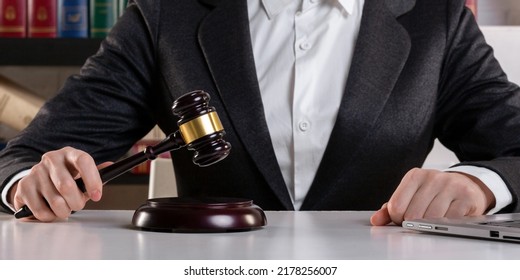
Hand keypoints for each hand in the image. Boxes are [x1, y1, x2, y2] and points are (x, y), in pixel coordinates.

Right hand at [8, 147, 110, 221]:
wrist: (38, 181)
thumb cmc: (66, 178)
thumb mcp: (82, 174)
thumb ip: (97, 173)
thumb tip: (110, 167)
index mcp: (70, 154)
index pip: (83, 161)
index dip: (92, 180)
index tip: (97, 196)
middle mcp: (51, 159)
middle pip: (67, 186)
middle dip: (77, 202)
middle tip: (78, 205)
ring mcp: (35, 172)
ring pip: (55, 201)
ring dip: (64, 211)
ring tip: (65, 208)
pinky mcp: (24, 187)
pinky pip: (41, 210)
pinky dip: (50, 216)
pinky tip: (52, 210)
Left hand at [370, 168, 495, 225]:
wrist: (467, 186)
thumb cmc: (435, 193)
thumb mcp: (411, 195)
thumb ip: (391, 207)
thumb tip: (376, 220)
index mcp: (415, 176)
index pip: (396, 206)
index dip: (398, 219)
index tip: (404, 219)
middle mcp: (433, 177)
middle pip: (413, 215)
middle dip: (414, 224)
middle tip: (420, 222)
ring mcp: (451, 186)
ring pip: (431, 219)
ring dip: (431, 226)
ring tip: (434, 220)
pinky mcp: (466, 197)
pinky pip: (450, 220)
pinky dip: (447, 225)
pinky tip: (447, 219)